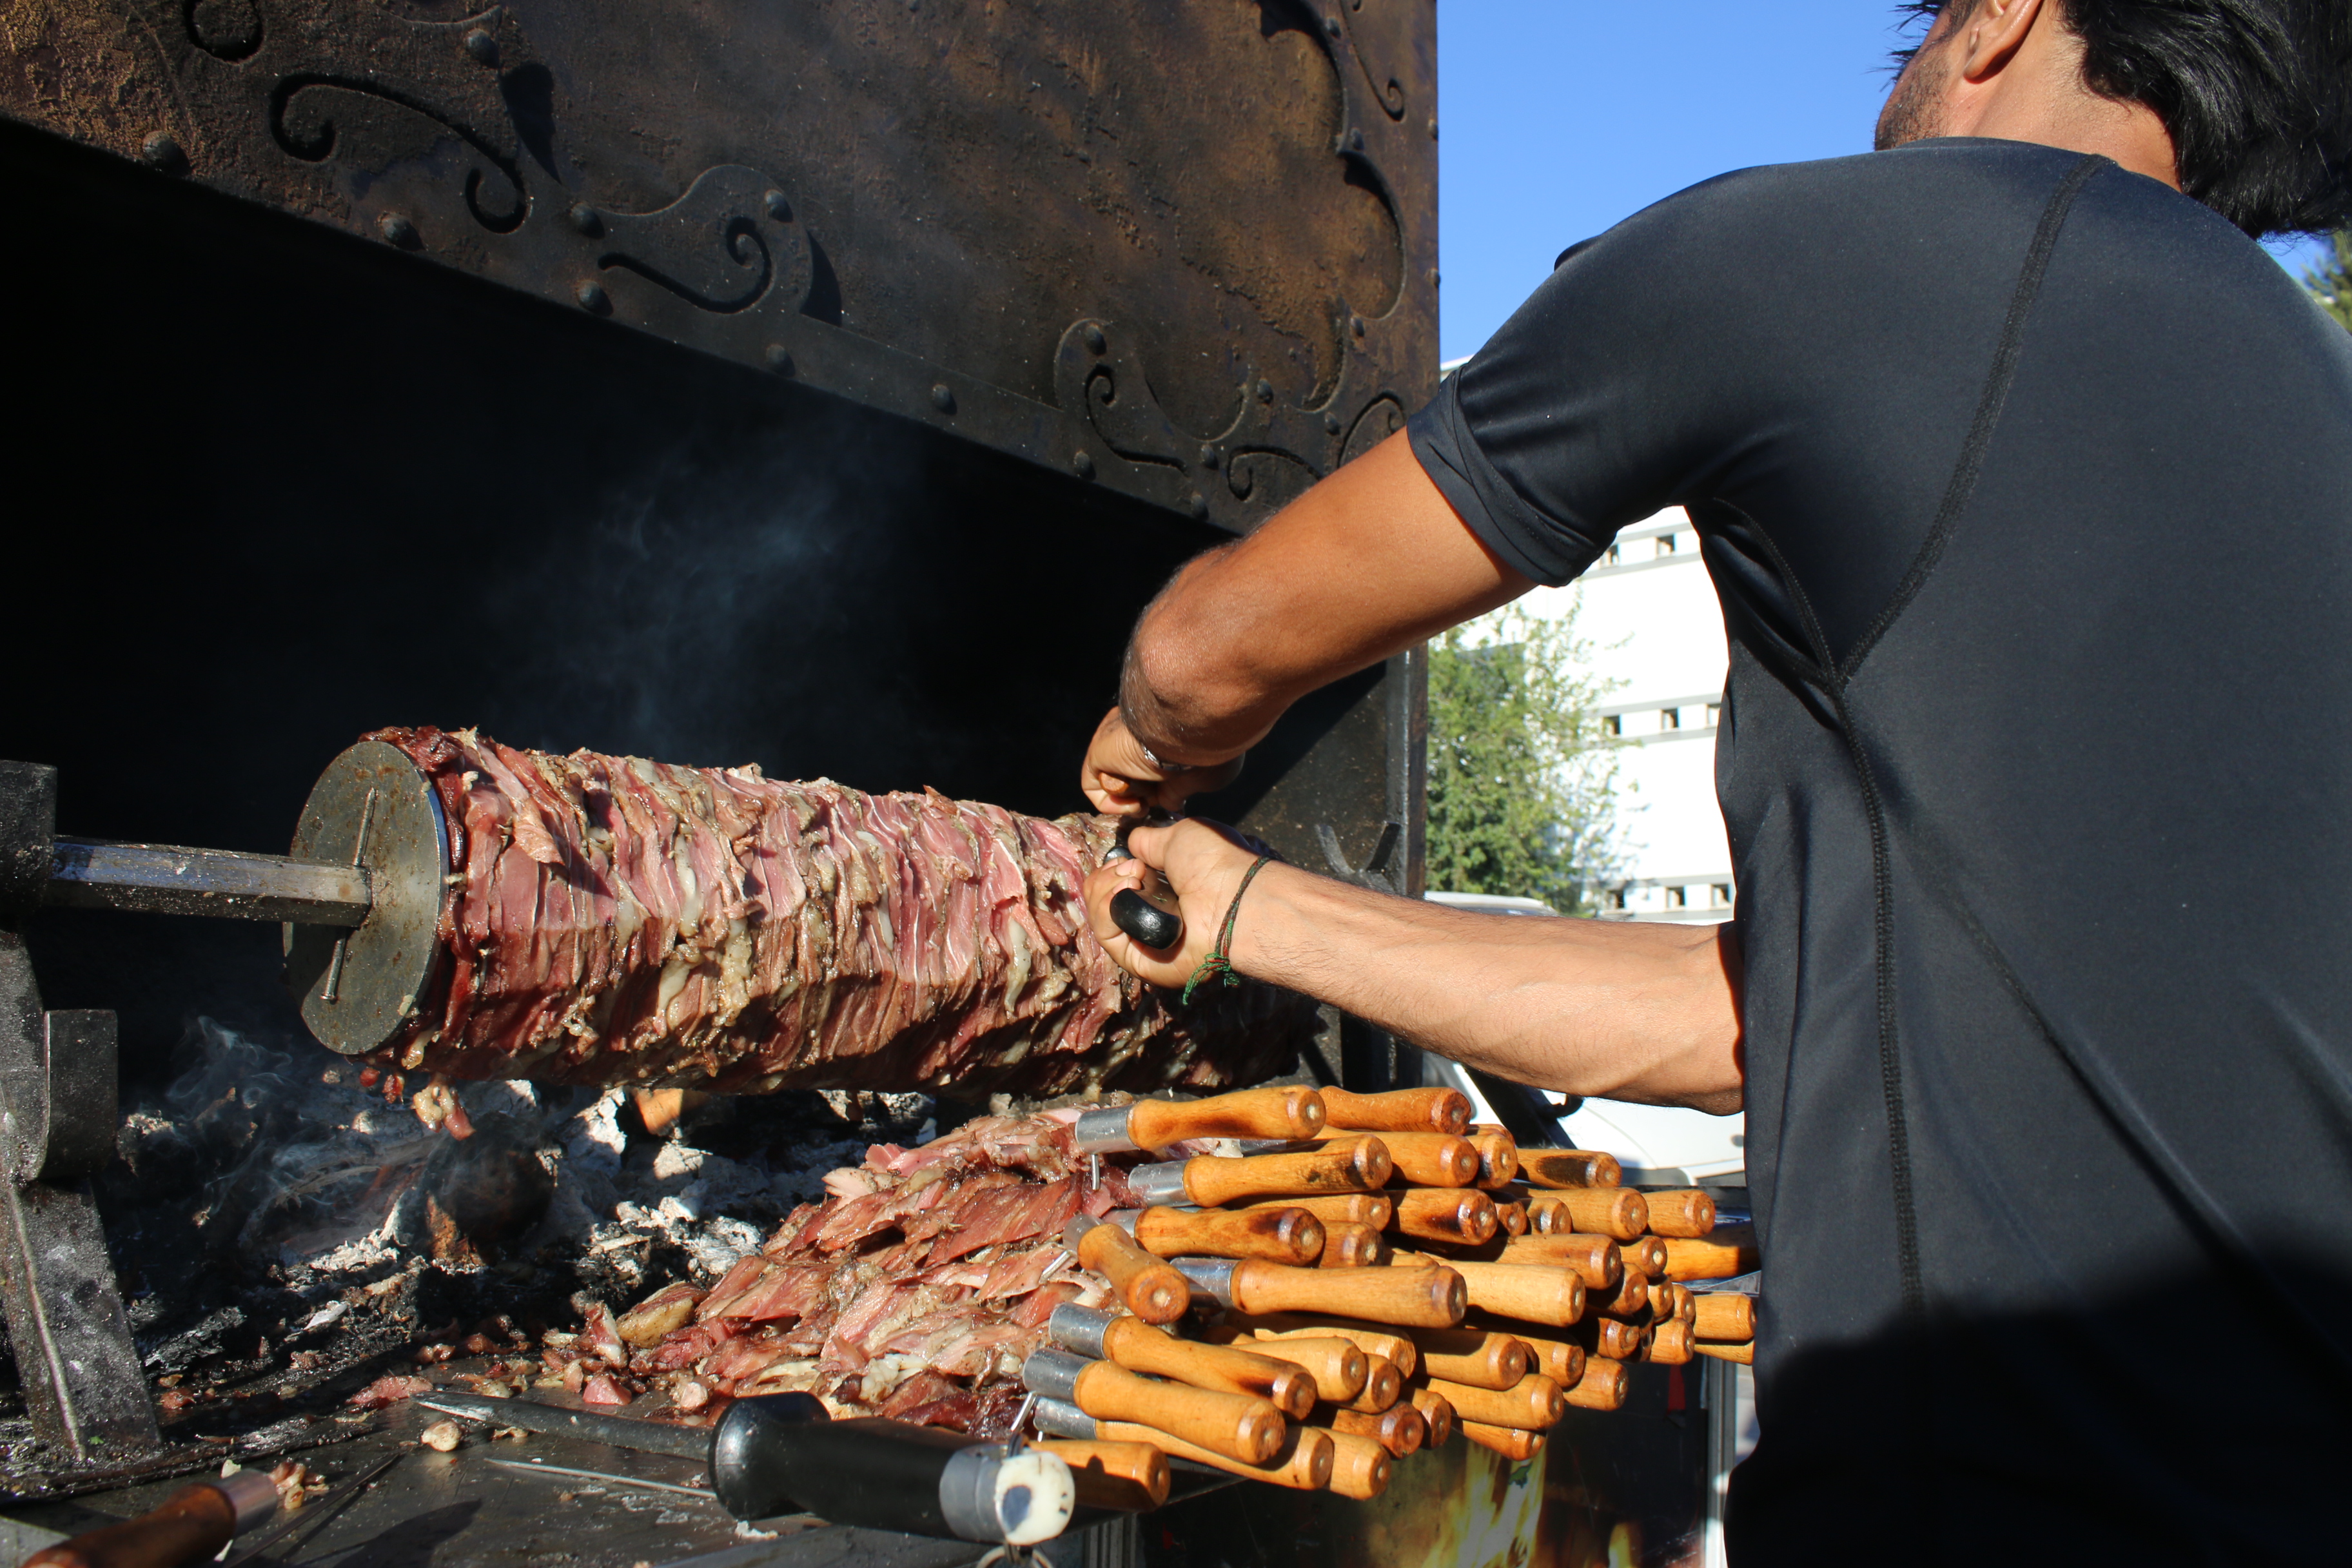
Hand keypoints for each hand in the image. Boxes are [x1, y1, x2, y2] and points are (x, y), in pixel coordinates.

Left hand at [1080, 707, 1244, 817]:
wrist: (1188, 734)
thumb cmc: (1205, 750)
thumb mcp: (1201, 774)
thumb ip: (1182, 789)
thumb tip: (1171, 802)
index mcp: (1159, 732)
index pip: (1149, 764)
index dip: (1158, 788)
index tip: (1168, 799)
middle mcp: (1133, 734)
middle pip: (1131, 773)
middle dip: (1143, 795)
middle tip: (1154, 805)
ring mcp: (1113, 743)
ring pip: (1114, 780)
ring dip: (1129, 799)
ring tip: (1144, 803)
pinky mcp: (1097, 754)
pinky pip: (1092, 786)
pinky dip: (1110, 803)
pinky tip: (1133, 804)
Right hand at [1083, 817, 1273, 988]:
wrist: (1233, 898)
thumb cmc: (1215, 864)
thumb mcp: (1178, 838)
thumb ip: (1149, 842)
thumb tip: (1131, 845)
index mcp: (1165, 893)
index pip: (1118, 886)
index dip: (1113, 870)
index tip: (1129, 860)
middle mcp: (1153, 918)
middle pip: (1104, 900)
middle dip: (1108, 877)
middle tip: (1135, 870)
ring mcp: (1145, 942)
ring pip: (1101, 917)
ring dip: (1105, 890)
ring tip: (1134, 879)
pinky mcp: (1140, 962)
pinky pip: (1107, 936)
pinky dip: (1106, 910)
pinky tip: (1125, 893)